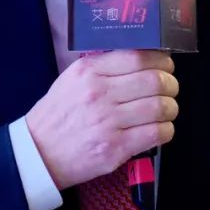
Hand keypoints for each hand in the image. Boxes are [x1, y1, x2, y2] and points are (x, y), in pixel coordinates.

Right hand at [25, 49, 177, 190]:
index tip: (166, 64)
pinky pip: (156, 134)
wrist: (38, 153)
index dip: (162, 60)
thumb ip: (103, 66)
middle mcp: (99, 93)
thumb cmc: (58, 115)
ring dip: (170, 108)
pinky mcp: (115, 148)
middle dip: (171, 84)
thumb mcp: (72, 79)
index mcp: (89, 71)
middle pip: (155, 80)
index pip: (138, 56)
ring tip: (166, 110)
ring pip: (160, 107)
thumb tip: (141, 56)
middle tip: (170, 88)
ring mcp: (108, 122)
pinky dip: (165, 130)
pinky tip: (159, 129)